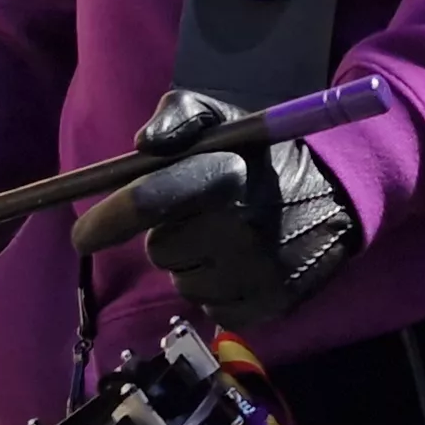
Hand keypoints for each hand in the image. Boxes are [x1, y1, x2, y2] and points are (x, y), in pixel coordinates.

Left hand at [76, 91, 360, 328]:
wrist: (342, 193)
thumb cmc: (268, 155)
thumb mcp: (227, 117)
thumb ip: (179, 115)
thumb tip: (142, 144)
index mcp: (224, 174)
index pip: (148, 201)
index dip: (106, 222)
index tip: (82, 237)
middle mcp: (239, 227)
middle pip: (161, 250)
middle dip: (170, 234)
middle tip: (201, 216)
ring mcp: (256, 271)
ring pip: (184, 283)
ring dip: (194, 264)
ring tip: (228, 238)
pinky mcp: (270, 305)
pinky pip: (212, 309)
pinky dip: (219, 290)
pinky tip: (244, 264)